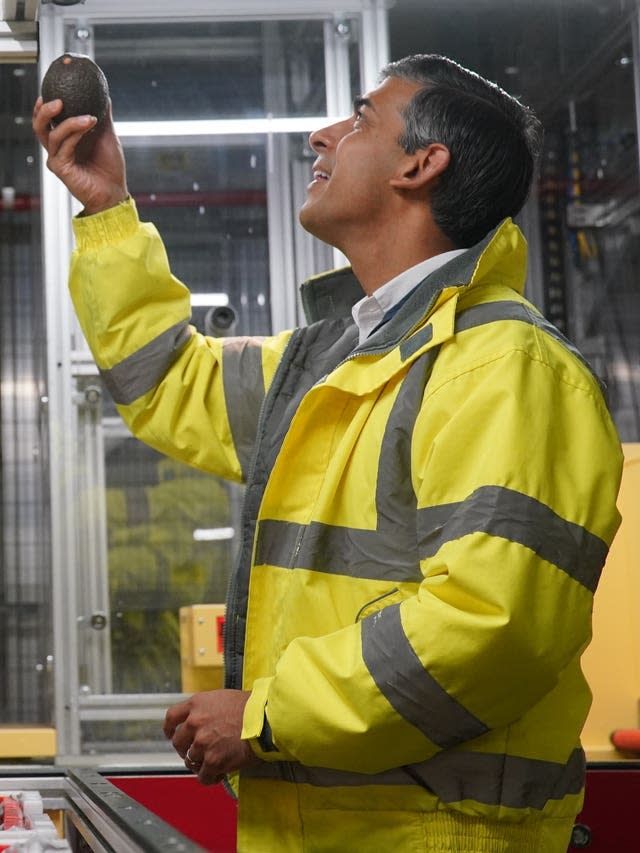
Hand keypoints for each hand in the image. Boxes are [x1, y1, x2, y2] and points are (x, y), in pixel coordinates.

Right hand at [32, 97, 128, 214]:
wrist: (115, 192)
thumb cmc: (110, 168)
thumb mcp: (107, 136)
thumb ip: (102, 117)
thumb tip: (104, 94)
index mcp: (65, 141)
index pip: (46, 121)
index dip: (44, 106)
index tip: (52, 89)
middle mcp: (57, 149)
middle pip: (39, 126)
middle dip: (45, 111)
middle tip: (59, 100)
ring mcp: (57, 159)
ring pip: (52, 135)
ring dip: (70, 122)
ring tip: (89, 117)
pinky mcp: (61, 169)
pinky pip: (64, 147)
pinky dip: (75, 134)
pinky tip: (88, 125)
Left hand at [164, 689, 259, 784]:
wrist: (265, 719)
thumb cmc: (250, 707)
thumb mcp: (223, 698)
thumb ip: (207, 709)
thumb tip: (202, 721)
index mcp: (197, 704)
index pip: (172, 716)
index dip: (169, 728)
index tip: (171, 734)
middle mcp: (195, 722)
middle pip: (178, 742)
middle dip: (184, 750)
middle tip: (196, 753)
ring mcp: (202, 742)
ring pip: (190, 760)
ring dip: (200, 764)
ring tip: (214, 764)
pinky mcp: (213, 760)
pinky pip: (203, 776)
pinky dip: (210, 778)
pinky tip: (219, 774)